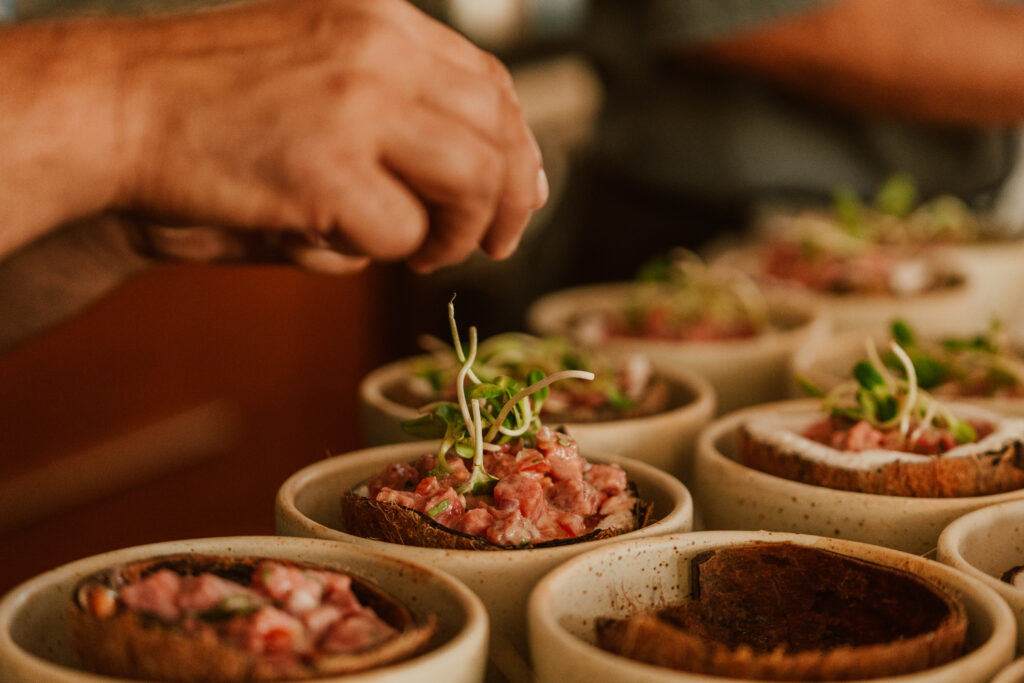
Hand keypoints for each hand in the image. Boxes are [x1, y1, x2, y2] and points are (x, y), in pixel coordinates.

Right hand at [115, 0, 547, 272]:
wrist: (114, 110)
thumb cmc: (211, 106)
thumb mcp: (318, 74)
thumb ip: (399, 113)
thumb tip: (486, 185)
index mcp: (380, 19)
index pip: (489, 82)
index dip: (516, 147)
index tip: (519, 192)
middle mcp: (378, 49)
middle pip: (497, 131)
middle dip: (510, 200)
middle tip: (494, 243)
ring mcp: (354, 105)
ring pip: (471, 180)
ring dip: (460, 232)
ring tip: (427, 251)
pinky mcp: (325, 168)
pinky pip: (402, 231)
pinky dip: (386, 252)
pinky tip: (345, 239)